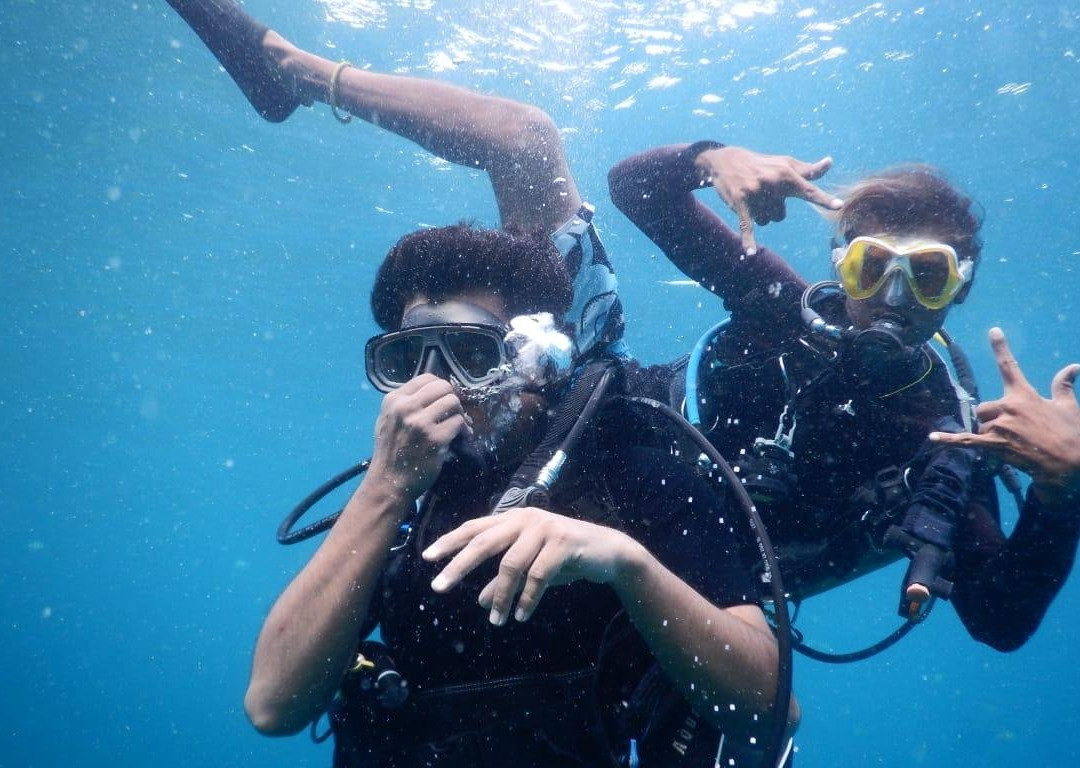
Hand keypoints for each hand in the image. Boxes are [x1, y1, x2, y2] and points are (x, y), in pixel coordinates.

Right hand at [366, 374, 469, 500]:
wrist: (388, 483)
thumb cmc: (390, 453)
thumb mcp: (388, 420)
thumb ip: (405, 404)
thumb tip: (433, 391)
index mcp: (394, 400)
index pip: (426, 378)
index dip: (440, 389)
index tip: (443, 401)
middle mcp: (405, 407)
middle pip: (443, 387)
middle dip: (452, 400)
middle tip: (452, 414)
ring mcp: (420, 423)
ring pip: (453, 402)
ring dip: (459, 414)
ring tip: (457, 426)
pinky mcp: (435, 438)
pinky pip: (459, 422)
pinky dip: (463, 430)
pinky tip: (459, 438)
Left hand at [421, 507, 638, 625]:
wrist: (608, 553)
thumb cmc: (564, 558)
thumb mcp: (530, 569)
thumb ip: (504, 581)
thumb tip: (479, 600)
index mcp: (513, 520)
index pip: (474, 528)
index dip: (450, 541)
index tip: (427, 557)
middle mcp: (525, 519)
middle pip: (484, 542)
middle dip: (459, 566)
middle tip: (438, 587)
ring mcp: (545, 529)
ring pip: (511, 564)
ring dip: (501, 597)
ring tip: (496, 620)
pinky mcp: (562, 544)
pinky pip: (537, 576)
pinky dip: (527, 599)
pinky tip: (521, 616)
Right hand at [694, 145, 842, 255]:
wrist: (724, 160)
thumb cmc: (760, 164)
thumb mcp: (784, 163)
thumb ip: (807, 170)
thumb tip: (829, 163)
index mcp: (786, 174)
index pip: (808, 189)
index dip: (823, 199)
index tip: (838, 206)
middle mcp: (772, 182)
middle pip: (781, 215)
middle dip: (772, 209)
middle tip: (762, 192)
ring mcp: (755, 192)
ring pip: (766, 220)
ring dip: (760, 215)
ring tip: (751, 198)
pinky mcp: (740, 202)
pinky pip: (747, 225)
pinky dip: (748, 239)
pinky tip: (750, 253)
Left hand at [929, 328, 1079, 506]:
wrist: (1070, 463)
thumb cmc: (1070, 433)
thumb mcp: (1068, 406)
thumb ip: (1063, 384)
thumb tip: (1074, 366)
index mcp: (1024, 395)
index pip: (1009, 366)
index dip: (1001, 347)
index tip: (993, 331)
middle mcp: (1008, 407)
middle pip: (983, 407)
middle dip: (992, 418)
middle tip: (1013, 431)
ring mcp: (999, 426)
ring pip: (980, 425)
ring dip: (988, 433)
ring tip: (1012, 444)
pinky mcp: (994, 445)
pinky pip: (965, 440)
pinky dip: (948, 440)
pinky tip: (932, 438)